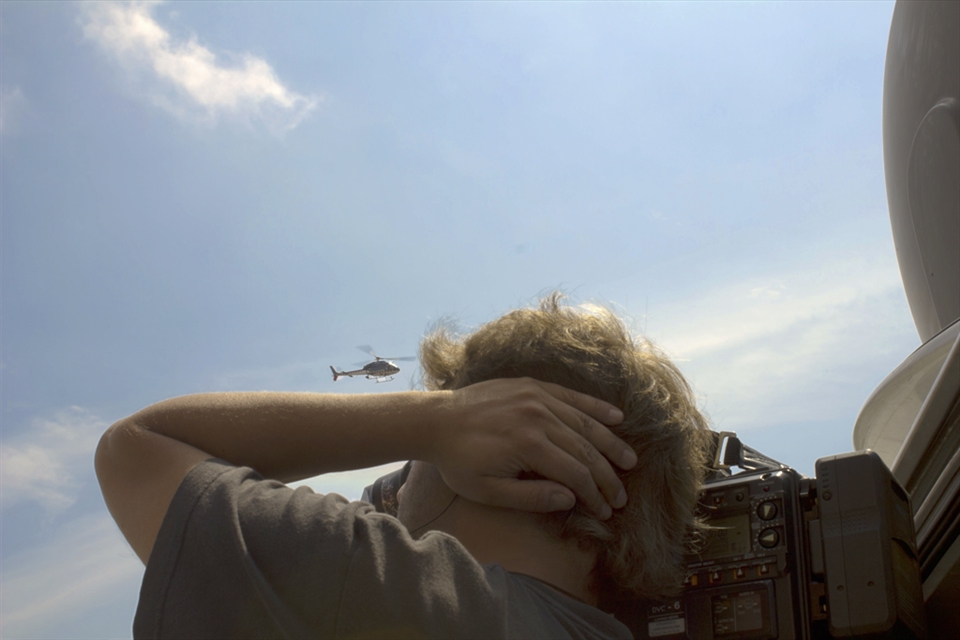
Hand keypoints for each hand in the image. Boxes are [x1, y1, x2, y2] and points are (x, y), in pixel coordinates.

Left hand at [427, 378, 636, 518]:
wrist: (436, 420)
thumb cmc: (459, 461)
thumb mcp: (488, 491)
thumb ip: (531, 496)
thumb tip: (571, 498)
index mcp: (529, 445)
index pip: (575, 473)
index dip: (594, 495)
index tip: (605, 511)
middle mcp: (539, 417)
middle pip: (585, 449)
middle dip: (608, 476)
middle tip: (622, 496)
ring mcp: (537, 397)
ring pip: (584, 422)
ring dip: (610, 443)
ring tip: (629, 461)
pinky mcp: (533, 385)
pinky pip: (571, 397)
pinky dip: (595, 407)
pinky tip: (616, 416)